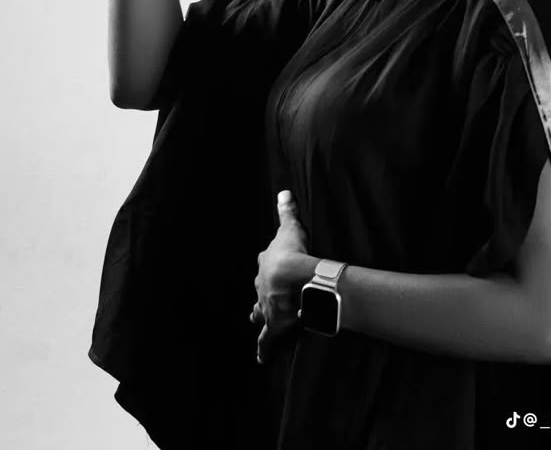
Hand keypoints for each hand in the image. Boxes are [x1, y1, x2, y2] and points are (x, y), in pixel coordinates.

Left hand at [251, 191, 309, 363]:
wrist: (291, 277)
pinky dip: (263, 348)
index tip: (277, 263)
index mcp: (265, 263)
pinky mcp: (274, 323)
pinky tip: (261, 357)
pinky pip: (267, 339)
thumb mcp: (290, 226)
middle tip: (269, 293)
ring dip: (260, 315)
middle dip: (264, 290)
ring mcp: (266, 305)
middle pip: (260, 288)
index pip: (265, 262)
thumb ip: (287, 210)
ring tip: (258, 320)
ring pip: (259, 312)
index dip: (271, 263)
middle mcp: (261, 285)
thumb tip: (283, 192)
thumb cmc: (292, 250)